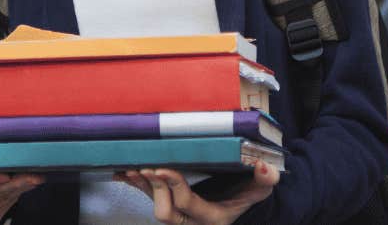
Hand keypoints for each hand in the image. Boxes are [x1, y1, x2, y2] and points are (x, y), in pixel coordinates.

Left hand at [116, 162, 278, 224]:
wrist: (234, 206)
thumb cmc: (245, 196)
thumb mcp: (256, 191)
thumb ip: (263, 181)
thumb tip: (266, 168)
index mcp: (211, 218)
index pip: (188, 205)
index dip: (174, 186)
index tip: (164, 168)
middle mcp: (191, 221)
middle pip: (165, 212)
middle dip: (155, 189)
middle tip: (145, 167)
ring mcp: (178, 215)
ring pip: (154, 205)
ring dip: (141, 187)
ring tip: (130, 168)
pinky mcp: (168, 205)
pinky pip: (147, 197)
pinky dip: (135, 184)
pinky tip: (122, 172)